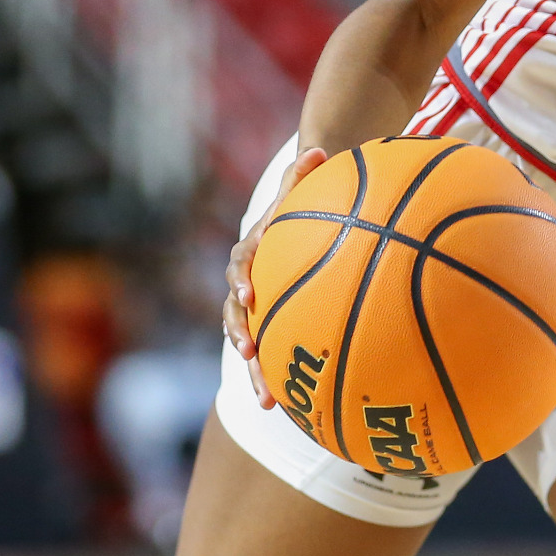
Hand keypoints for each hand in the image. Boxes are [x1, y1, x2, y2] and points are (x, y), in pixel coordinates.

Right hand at [224, 146, 327, 407]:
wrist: (301, 215)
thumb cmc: (305, 199)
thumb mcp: (303, 183)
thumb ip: (305, 171)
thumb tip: (319, 148)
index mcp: (252, 251)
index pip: (240, 266)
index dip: (241, 281)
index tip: (248, 297)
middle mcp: (248, 282)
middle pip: (236, 314)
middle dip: (241, 338)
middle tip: (250, 357)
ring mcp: (259, 307)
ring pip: (251, 342)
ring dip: (255, 371)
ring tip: (267, 401)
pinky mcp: (275, 323)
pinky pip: (274, 351)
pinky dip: (280, 375)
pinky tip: (298, 407)